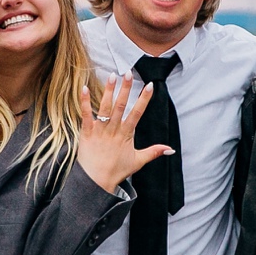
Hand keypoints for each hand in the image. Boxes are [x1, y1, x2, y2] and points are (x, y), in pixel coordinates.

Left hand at [75, 75, 173, 193]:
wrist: (96, 181)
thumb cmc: (117, 171)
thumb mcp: (138, 161)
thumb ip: (154, 152)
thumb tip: (170, 149)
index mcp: (127, 134)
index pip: (138, 113)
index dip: (144, 99)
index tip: (150, 86)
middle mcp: (114, 130)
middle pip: (121, 106)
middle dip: (126, 89)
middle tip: (129, 73)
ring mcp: (100, 130)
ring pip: (105, 107)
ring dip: (109, 91)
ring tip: (112, 75)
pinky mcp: (87, 132)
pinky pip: (86, 114)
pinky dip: (85, 101)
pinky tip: (84, 88)